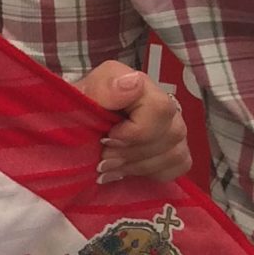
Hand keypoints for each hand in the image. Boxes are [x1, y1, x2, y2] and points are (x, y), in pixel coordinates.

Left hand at [76, 62, 191, 184]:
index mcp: (136, 82)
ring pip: (175, 152)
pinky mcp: (177, 146)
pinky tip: (128, 170)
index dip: (135, 132)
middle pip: (169, 134)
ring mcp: (173, 124)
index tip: (108, 139)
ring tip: (110, 167)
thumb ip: (101, 89)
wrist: (73, 127)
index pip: (159, 108)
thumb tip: (133, 82)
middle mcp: (161, 100)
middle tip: (103, 160)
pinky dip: (152, 172)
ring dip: (138, 166)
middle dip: (132, 154)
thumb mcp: (75, 99)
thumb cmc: (74, 113)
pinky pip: (180, 164)